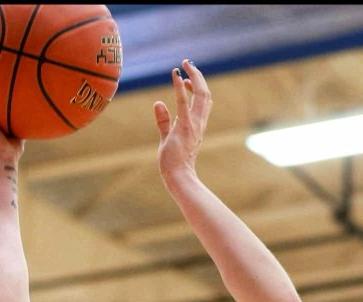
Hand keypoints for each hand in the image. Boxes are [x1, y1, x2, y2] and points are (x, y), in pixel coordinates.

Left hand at [153, 59, 211, 179]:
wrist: (178, 177)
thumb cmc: (173, 162)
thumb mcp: (167, 137)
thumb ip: (163, 120)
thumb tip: (158, 103)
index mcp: (197, 125)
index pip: (202, 101)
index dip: (197, 86)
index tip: (186, 78)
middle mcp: (199, 123)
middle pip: (205, 94)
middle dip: (198, 76)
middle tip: (188, 63)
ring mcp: (193, 125)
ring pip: (201, 95)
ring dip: (195, 77)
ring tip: (186, 63)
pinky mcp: (184, 128)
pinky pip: (183, 103)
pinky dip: (180, 87)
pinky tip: (176, 74)